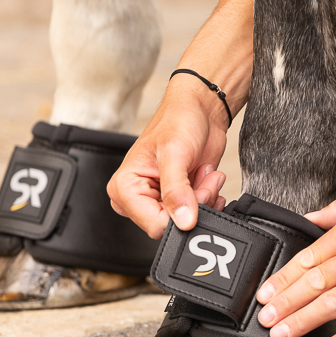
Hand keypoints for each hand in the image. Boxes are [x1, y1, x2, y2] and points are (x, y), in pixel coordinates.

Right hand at [107, 79, 228, 238]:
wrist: (200, 110)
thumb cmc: (178, 120)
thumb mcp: (174, 153)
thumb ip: (176, 190)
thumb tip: (184, 221)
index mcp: (125, 188)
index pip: (154, 225)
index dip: (181, 214)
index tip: (195, 190)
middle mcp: (138, 198)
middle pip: (172, 225)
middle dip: (195, 204)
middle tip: (200, 178)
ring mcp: (159, 200)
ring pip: (188, 222)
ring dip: (206, 198)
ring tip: (204, 173)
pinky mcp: (178, 200)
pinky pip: (199, 215)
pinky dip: (210, 198)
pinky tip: (207, 179)